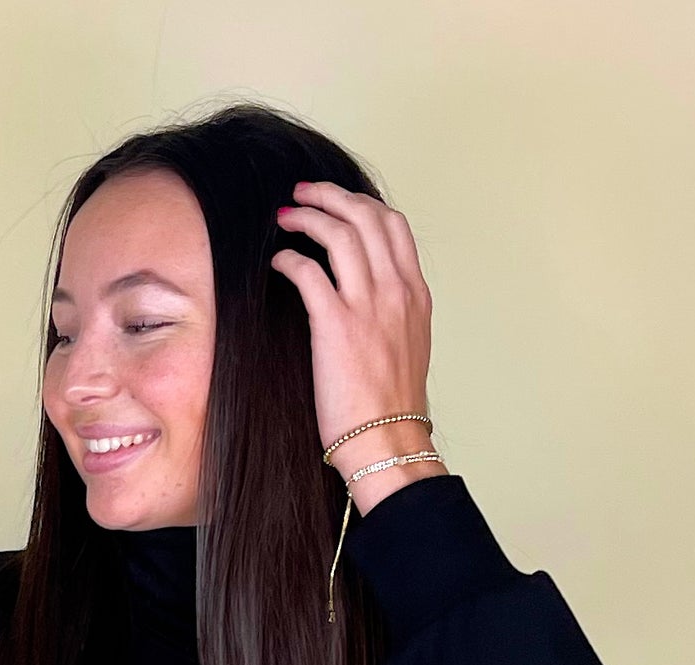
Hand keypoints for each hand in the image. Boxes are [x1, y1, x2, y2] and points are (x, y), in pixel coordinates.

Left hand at [270, 179, 446, 513]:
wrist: (389, 441)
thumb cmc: (391, 408)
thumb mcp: (408, 349)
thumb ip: (394, 315)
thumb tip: (370, 303)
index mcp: (415, 295)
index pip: (394, 226)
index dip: (362, 204)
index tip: (339, 203)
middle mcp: (396, 291)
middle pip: (366, 216)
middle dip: (331, 196)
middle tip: (304, 194)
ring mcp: (368, 305)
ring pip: (339, 232)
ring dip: (308, 215)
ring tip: (285, 216)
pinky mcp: (336, 324)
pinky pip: (308, 270)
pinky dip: (289, 257)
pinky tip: (278, 261)